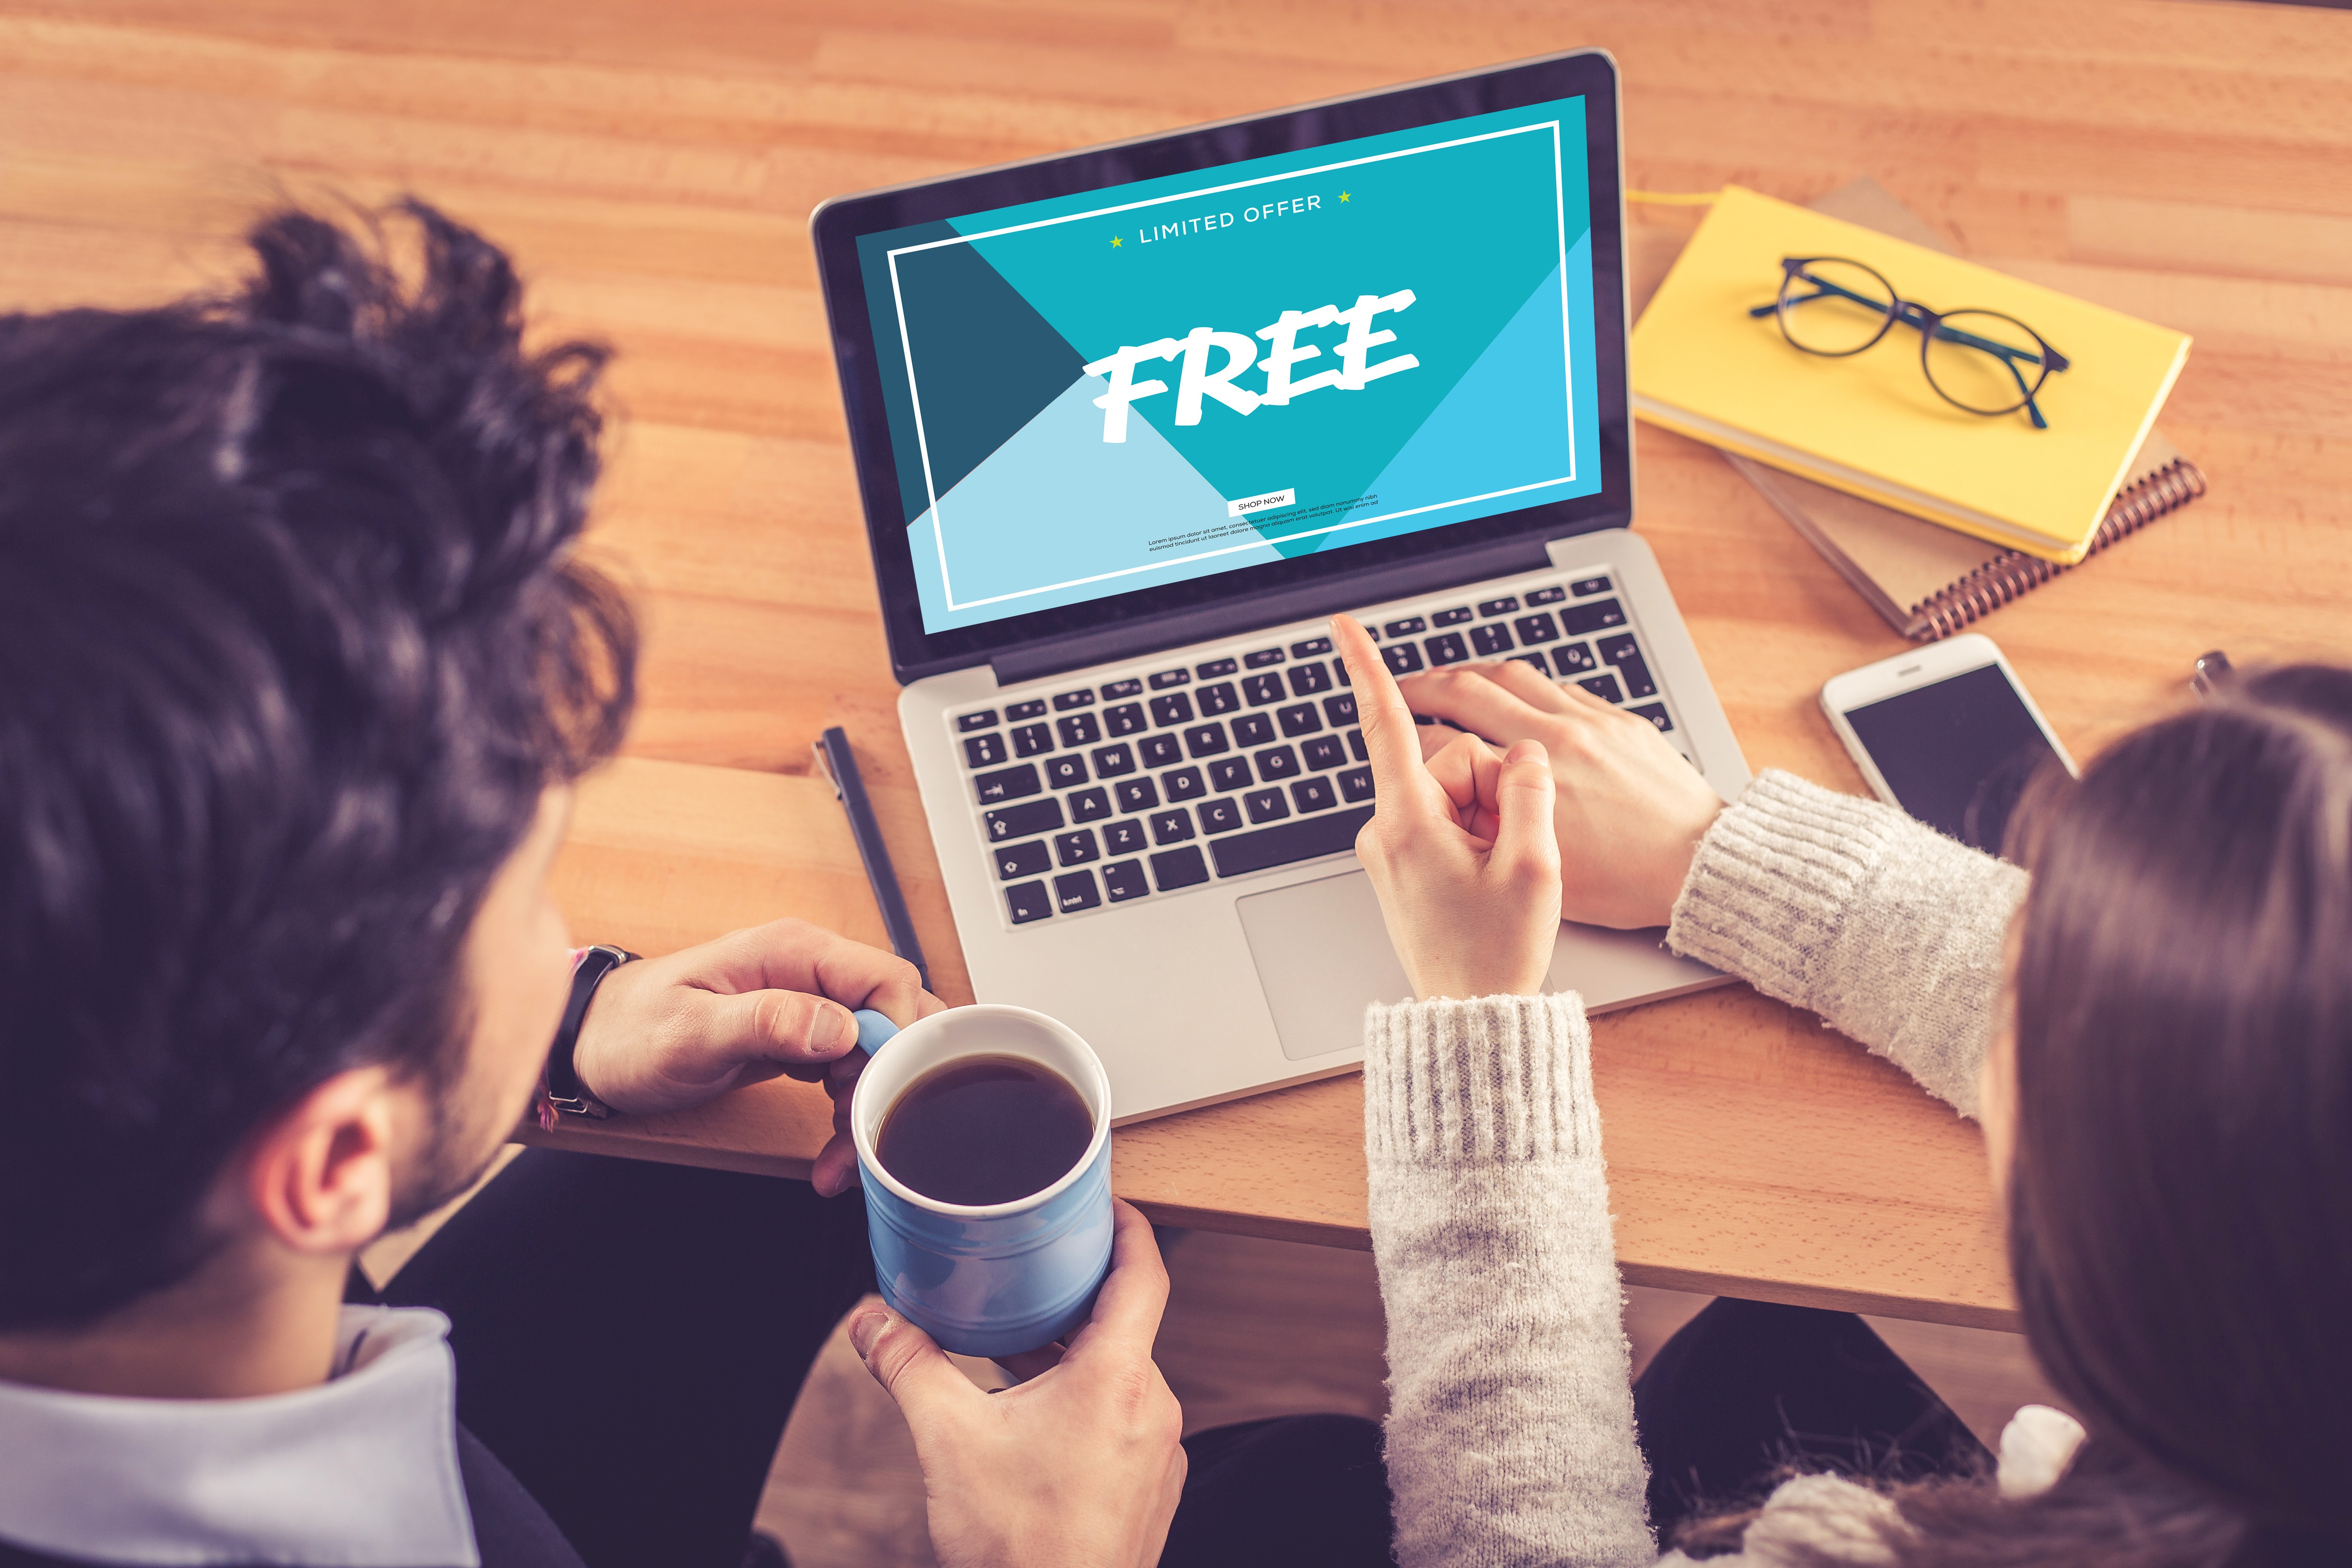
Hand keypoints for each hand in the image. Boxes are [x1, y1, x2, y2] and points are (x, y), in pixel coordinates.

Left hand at [571, 919, 941, 1194]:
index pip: (888, 980)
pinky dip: (850, 1114)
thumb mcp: (691, 1031)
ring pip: (881, 1054)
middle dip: (890, 1083)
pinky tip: (830, 1149)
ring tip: (838, 1157)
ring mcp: (810, 1006)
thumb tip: (840, 1026)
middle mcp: (812, 973)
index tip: (881, 1093)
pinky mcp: (803, 1040)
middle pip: (896, 1020)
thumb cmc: (630, 1031)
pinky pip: (853, 1073)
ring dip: (871, 1108)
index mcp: (793, 953)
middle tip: (857, 1134)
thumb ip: (766, 1022)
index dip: (902, 1038)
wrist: (594, 1047)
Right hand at [850, 1200, 1185, 1567]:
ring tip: (1016, 1350)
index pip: (1145, 1272)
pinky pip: (1124, 1423)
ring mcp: (1160, 1454)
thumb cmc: (1015, 1546)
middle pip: (1125, 1325)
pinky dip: (1084, 1405)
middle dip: (1075, 1299)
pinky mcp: (1152, 1492)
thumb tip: (870, 1321)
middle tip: (1032, 1273)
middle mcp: (1154, 1408)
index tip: (1107, 1202)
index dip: (1129, 1227)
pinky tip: (1036, 1421)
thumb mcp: (947, 1440)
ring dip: (1074, 1358)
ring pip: (1121, 1378)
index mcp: (1119, 1378)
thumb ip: (908, 1366)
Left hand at [1335, 615, 1562, 999]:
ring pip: (1457, 792)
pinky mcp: (1405, 861)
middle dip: (1496, 790)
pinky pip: (1451, 820)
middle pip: (1453, 763)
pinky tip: (1491, 876)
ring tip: (1501, 873)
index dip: (1367, 669)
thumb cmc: (1495, 952)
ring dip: (1493, 818)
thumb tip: (1523, 753)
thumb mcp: (1533, 866)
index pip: (1386, 726)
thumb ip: (1531, 792)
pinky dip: (1482, 835)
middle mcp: (1387, 829)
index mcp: (1407, 822)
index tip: (1341, 626)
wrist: (1472, 1013)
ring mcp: (1393, 847)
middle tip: (1513, 850)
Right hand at [1394, 656, 1725, 928]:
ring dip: (1472, 672)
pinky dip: (1523, 683)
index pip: (1450, 741)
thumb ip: (1494, 834)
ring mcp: (1591, 722)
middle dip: (1425, 685)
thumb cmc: (1629, 882)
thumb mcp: (1545, 870)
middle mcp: (1561, 739)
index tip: (1394, 732)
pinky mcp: (1618, 719)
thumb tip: (1454, 811)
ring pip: (1514, 675)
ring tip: (1447, 679)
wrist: (1701, 864)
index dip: (1410, 733)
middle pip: (1472, 690)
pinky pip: (1558, 684)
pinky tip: (1510, 690)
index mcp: (1536, 782)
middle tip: (1400, 687)